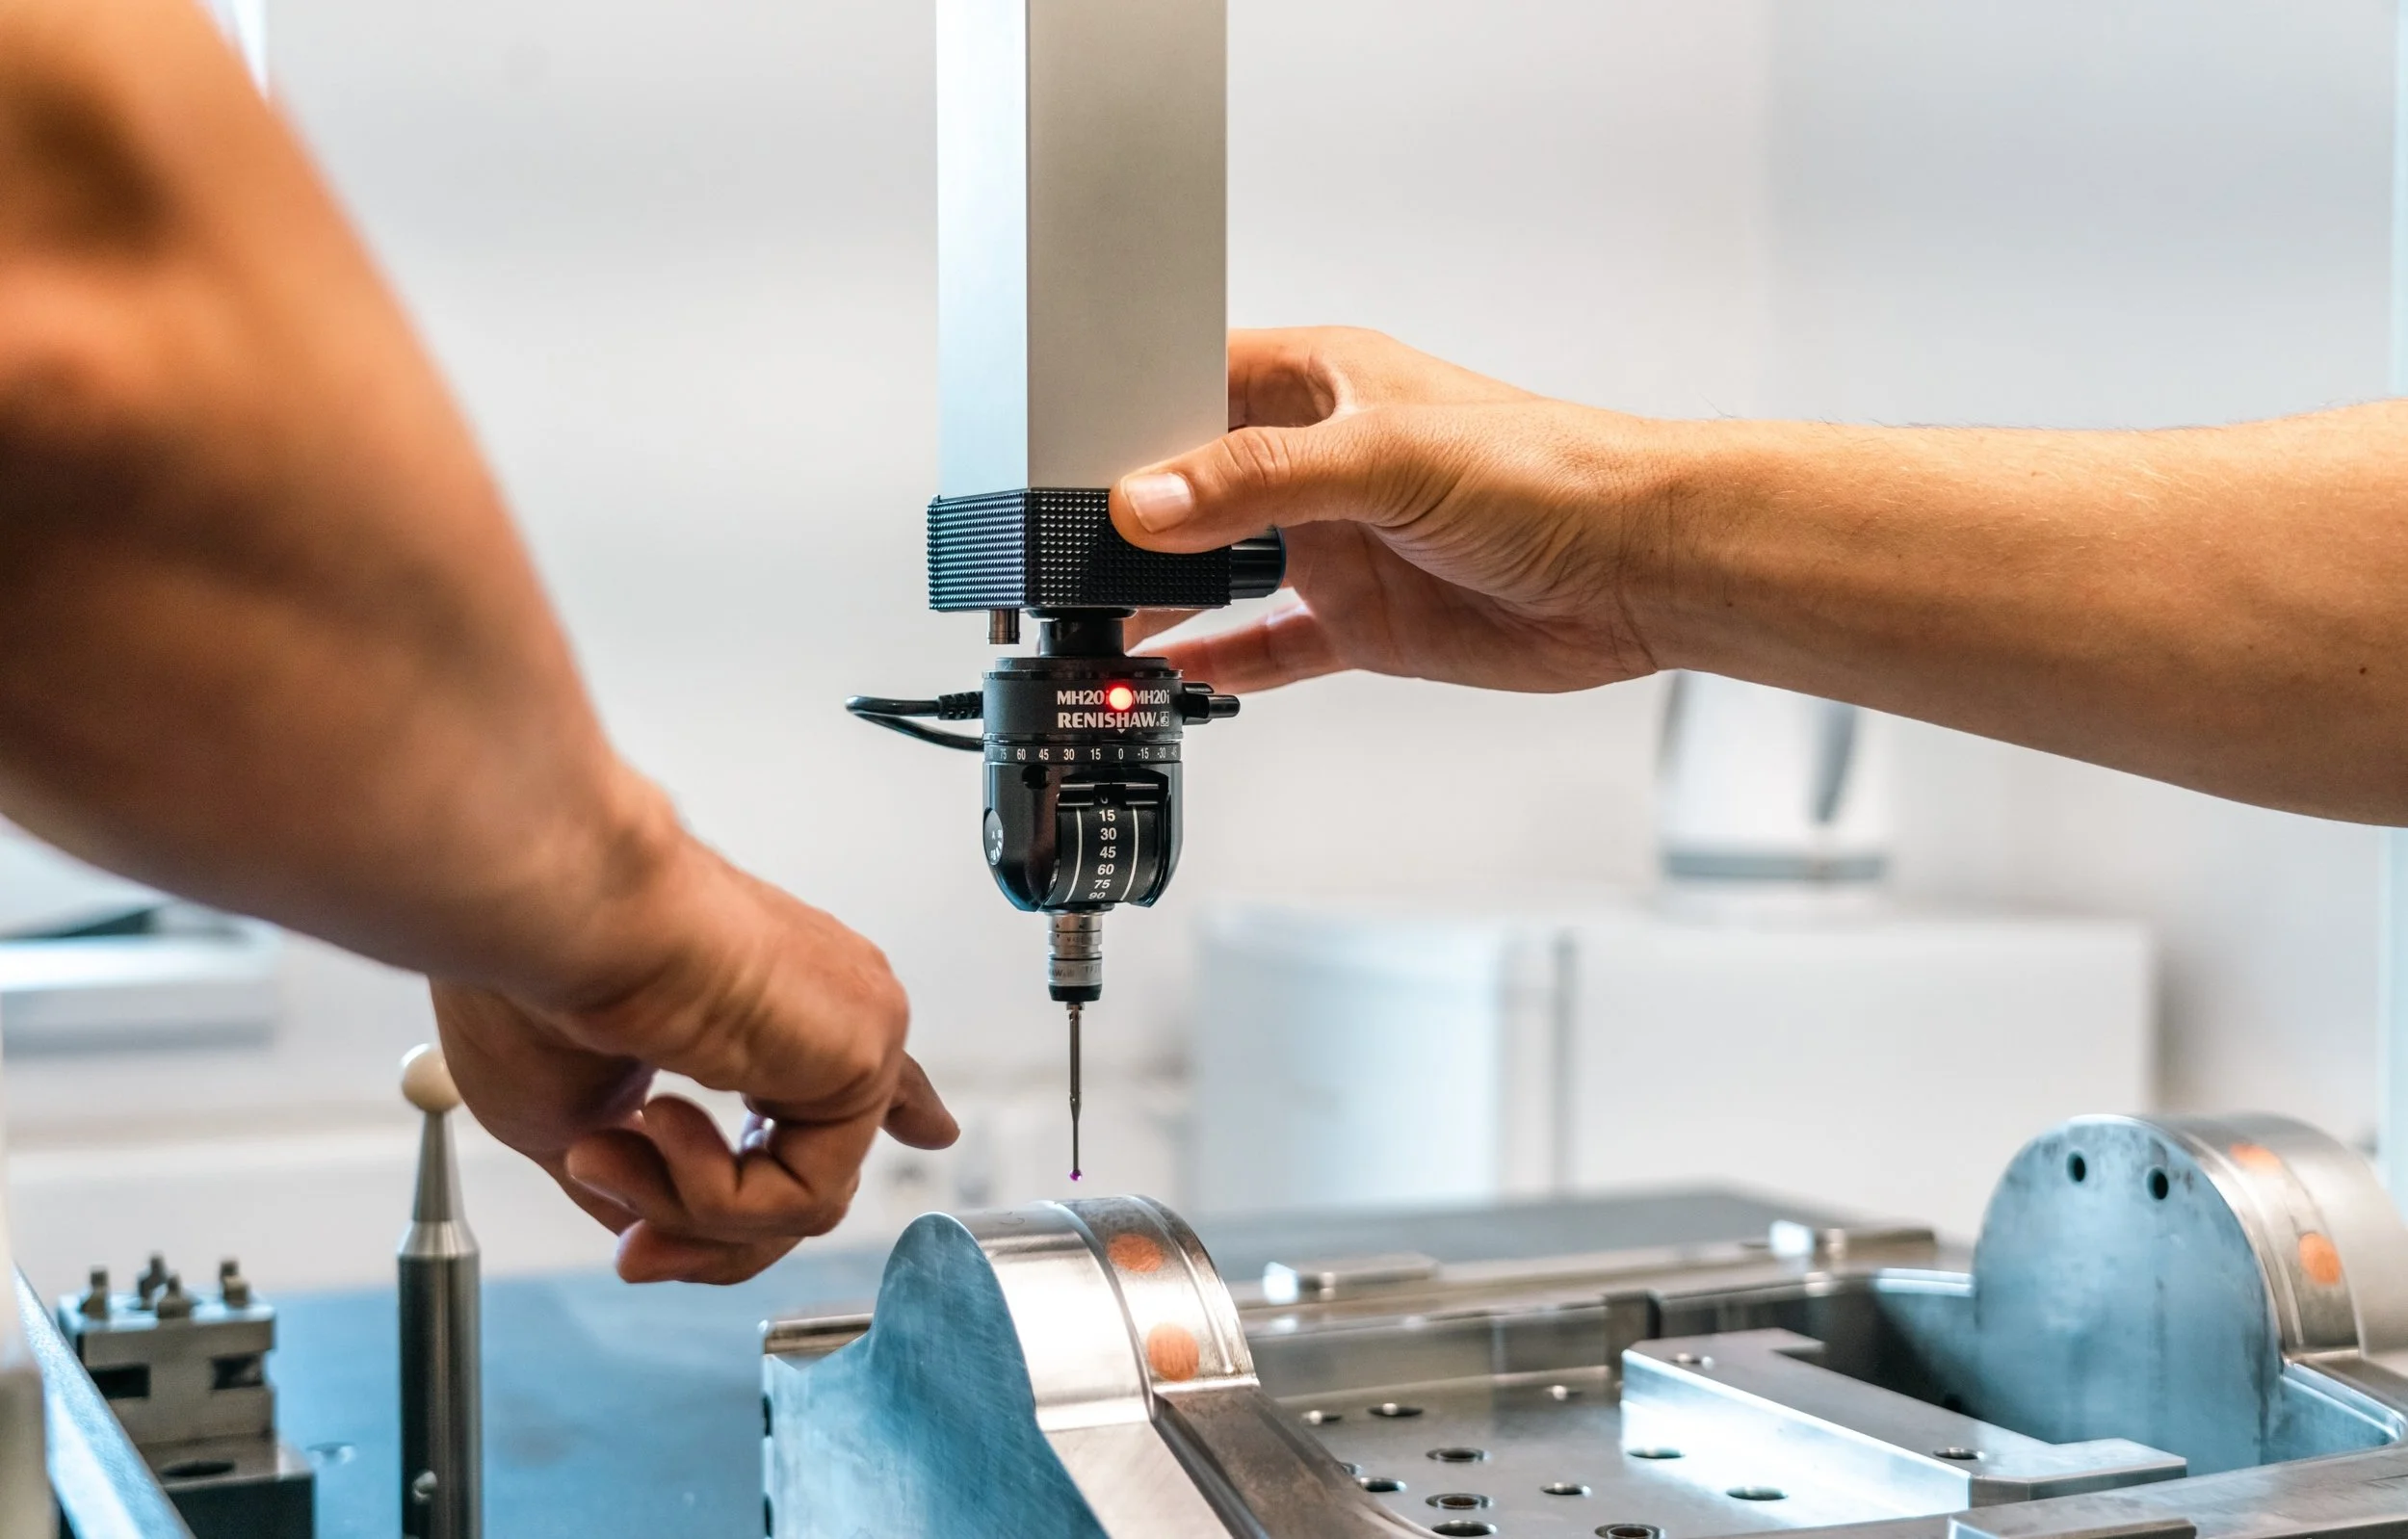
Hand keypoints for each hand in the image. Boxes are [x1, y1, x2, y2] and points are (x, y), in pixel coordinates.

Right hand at [431, 814, 956, 1285]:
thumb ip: (644, 1174)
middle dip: (704, 1233)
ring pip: (797, 1205)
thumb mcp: (573, 1113)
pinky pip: (805, 1200)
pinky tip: (659, 1116)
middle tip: (629, 1254)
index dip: (893, 1108)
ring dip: (680, 1208)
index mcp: (764, 1003)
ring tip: (600, 1154)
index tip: (933, 1130)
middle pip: (808, 1173)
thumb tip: (656, 1238)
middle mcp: (818, 1006)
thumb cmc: (531, 983)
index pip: (847, 1072)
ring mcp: (850, 1025)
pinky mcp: (867, 1051)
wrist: (549, 913)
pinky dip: (713, 1195)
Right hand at [1110, 327, 1671, 692]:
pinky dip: (1217, 663)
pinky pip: (1267, 645)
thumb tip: (1152, 501)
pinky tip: (1166, 673)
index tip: (1069, 468)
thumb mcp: (1385, 457)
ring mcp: (1337, 544)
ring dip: (1163, 599)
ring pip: (1219, 572)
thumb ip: (1259, 480)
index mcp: (1317, 382)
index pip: (1188, 384)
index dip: (1127, 420)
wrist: (1640, 567)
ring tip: (1092, 627)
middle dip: (1132, 523)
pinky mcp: (1363, 620)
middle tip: (1065, 563)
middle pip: (1191, 488)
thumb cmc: (1549, 471)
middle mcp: (1317, 460)